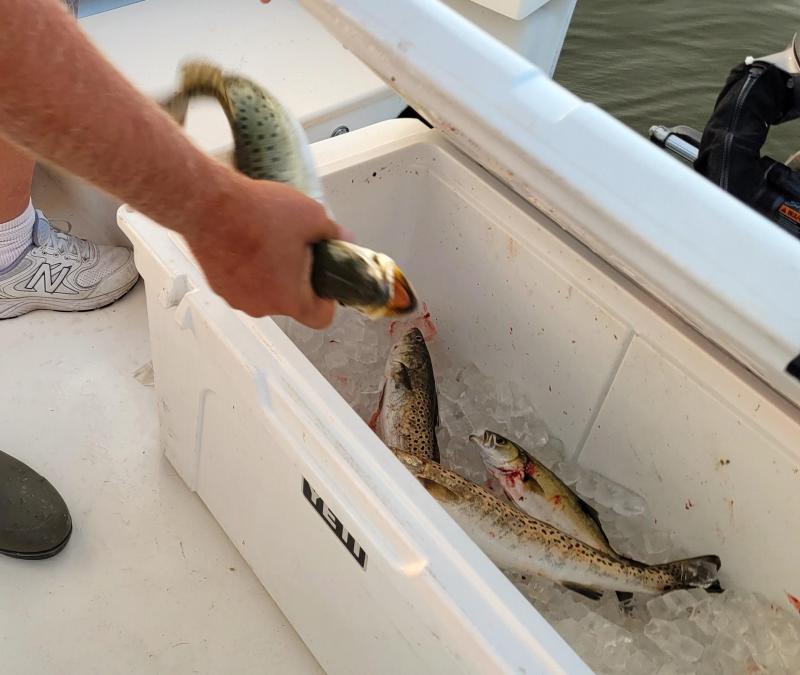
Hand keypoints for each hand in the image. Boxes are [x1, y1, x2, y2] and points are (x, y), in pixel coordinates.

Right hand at [183, 171, 340, 327]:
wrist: (209, 204)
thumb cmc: (257, 214)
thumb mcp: (311, 216)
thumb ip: (332, 234)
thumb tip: (343, 239)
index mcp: (290, 298)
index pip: (320, 318)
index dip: (327, 300)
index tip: (324, 281)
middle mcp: (262, 306)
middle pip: (291, 301)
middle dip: (297, 277)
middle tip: (296, 247)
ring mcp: (237, 297)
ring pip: (265, 290)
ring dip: (270, 272)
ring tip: (268, 239)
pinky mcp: (218, 285)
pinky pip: (242, 282)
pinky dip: (247, 267)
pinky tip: (247, 240)